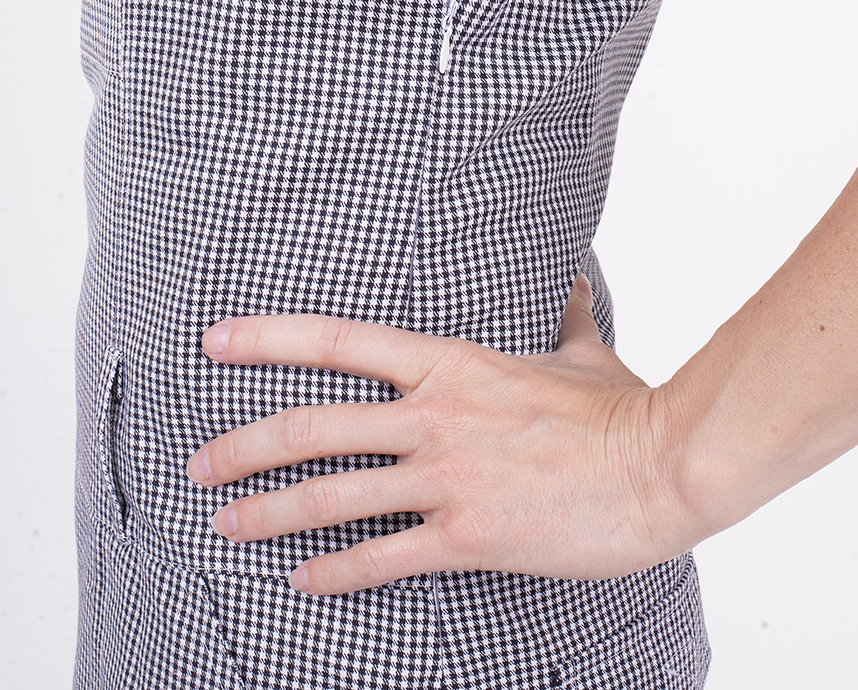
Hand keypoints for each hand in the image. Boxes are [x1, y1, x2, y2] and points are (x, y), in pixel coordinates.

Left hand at [186, 276, 698, 593]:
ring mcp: (446, 478)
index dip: (268, 338)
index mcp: (450, 363)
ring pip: (332, 497)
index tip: (214, 340)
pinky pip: (382, 557)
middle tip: (197, 464)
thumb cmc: (621, 408)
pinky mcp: (467, 535)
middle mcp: (434, 417)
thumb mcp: (584, 348)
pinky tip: (303, 582)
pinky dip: (335, 574)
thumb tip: (571, 276)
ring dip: (268, 513)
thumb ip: (563, 310)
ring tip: (226, 525)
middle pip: (312, 427)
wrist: (660, 466)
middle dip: (244, 445)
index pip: (339, 342)